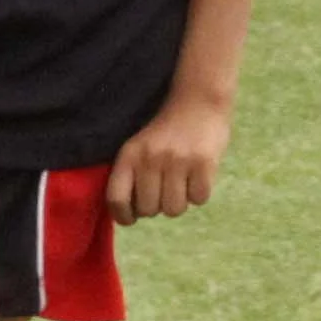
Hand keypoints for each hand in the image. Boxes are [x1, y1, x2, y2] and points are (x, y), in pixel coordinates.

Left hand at [106, 93, 232, 225]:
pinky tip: (197, 177)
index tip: (131, 219)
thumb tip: (130, 214)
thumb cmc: (165, 132)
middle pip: (149, 210)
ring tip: (181, 182)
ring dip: (179, 202)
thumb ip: (131, 175)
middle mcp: (151, 159)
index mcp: (129, 155)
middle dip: (157, 207)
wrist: (198, 101)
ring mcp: (178, 161)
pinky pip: (198, 199)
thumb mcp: (138, 146)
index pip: (116, 199)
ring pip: (174, 209)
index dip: (122, 216)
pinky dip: (199, 194)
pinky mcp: (204, 163)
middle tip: (164, 190)